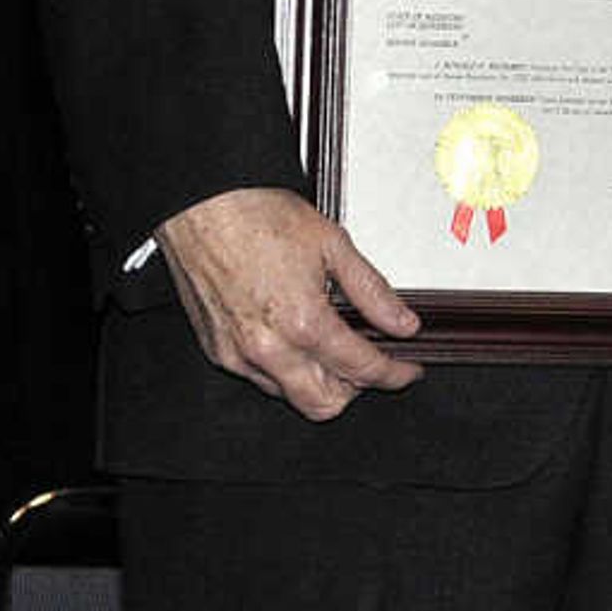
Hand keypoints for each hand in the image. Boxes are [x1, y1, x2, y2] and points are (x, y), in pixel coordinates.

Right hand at [151, 187, 425, 419]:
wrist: (204, 206)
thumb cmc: (259, 216)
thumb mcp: (333, 245)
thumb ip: (373, 291)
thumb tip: (403, 323)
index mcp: (303, 322)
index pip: (362, 369)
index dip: (395, 374)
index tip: (407, 371)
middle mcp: (268, 348)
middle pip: (325, 405)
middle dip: (356, 389)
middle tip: (371, 361)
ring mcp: (238, 355)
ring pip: (291, 397)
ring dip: (319, 381)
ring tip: (332, 344)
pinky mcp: (218, 352)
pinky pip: (259, 379)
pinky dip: (285, 370)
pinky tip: (295, 337)